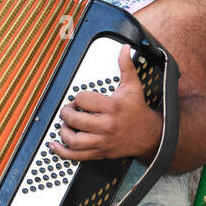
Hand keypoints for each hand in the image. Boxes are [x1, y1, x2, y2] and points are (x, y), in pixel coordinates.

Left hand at [49, 45, 162, 162]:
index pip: (83, 100)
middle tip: (67, 110)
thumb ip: (126, 66)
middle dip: (66, 113)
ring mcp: (102, 141)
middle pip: (75, 120)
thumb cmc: (137, 111)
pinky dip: (62, 153)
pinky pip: (77, 156)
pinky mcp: (100, 152)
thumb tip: (124, 49)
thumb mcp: (133, 87)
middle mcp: (106, 125)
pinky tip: (55, 145)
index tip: (80, 99)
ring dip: (63, 132)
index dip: (78, 98)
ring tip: (65, 125)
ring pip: (74, 140)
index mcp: (112, 107)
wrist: (150, 135)